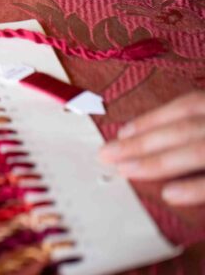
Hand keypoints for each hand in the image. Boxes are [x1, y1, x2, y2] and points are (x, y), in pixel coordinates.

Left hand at [100, 91, 204, 205]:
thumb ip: (198, 127)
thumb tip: (151, 140)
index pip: (187, 106)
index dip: (152, 119)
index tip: (121, 132)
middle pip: (183, 129)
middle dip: (141, 142)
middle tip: (105, 154)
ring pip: (196, 151)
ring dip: (157, 161)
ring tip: (124, 170)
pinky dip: (194, 188)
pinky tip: (169, 194)